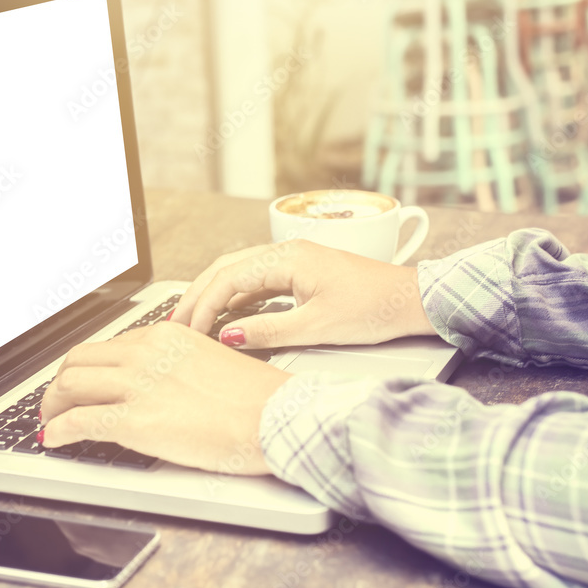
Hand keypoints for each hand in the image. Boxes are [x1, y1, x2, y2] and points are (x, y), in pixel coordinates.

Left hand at [40, 321, 289, 473]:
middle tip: (56, 402)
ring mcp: (137, 385)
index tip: (81, 382)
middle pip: (79, 360)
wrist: (276, 419)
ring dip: (52, 406)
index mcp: (164, 335)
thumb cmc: (256, 398)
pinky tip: (53, 440)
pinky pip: (78, 422)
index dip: (86, 367)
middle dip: (60, 383)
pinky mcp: (135, 421)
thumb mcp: (210, 360)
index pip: (108, 346)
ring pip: (70, 386)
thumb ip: (175, 364)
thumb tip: (155, 383)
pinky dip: (58, 431)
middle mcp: (145, 353)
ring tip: (50, 421)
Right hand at [169, 239, 436, 348]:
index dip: (203, 305)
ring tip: (192, 318)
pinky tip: (226, 314)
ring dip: (213, 294)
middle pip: (226, 268)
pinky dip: (235, 296)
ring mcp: (293, 260)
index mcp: (287, 258)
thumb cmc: (373, 309)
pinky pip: (257, 280)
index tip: (189, 332)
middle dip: (198, 295)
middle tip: (176, 323)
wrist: (412, 301)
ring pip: (239, 272)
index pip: (228, 278)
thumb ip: (268, 331)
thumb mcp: (317, 328)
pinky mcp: (301, 272)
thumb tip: (229, 335)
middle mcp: (286, 252)